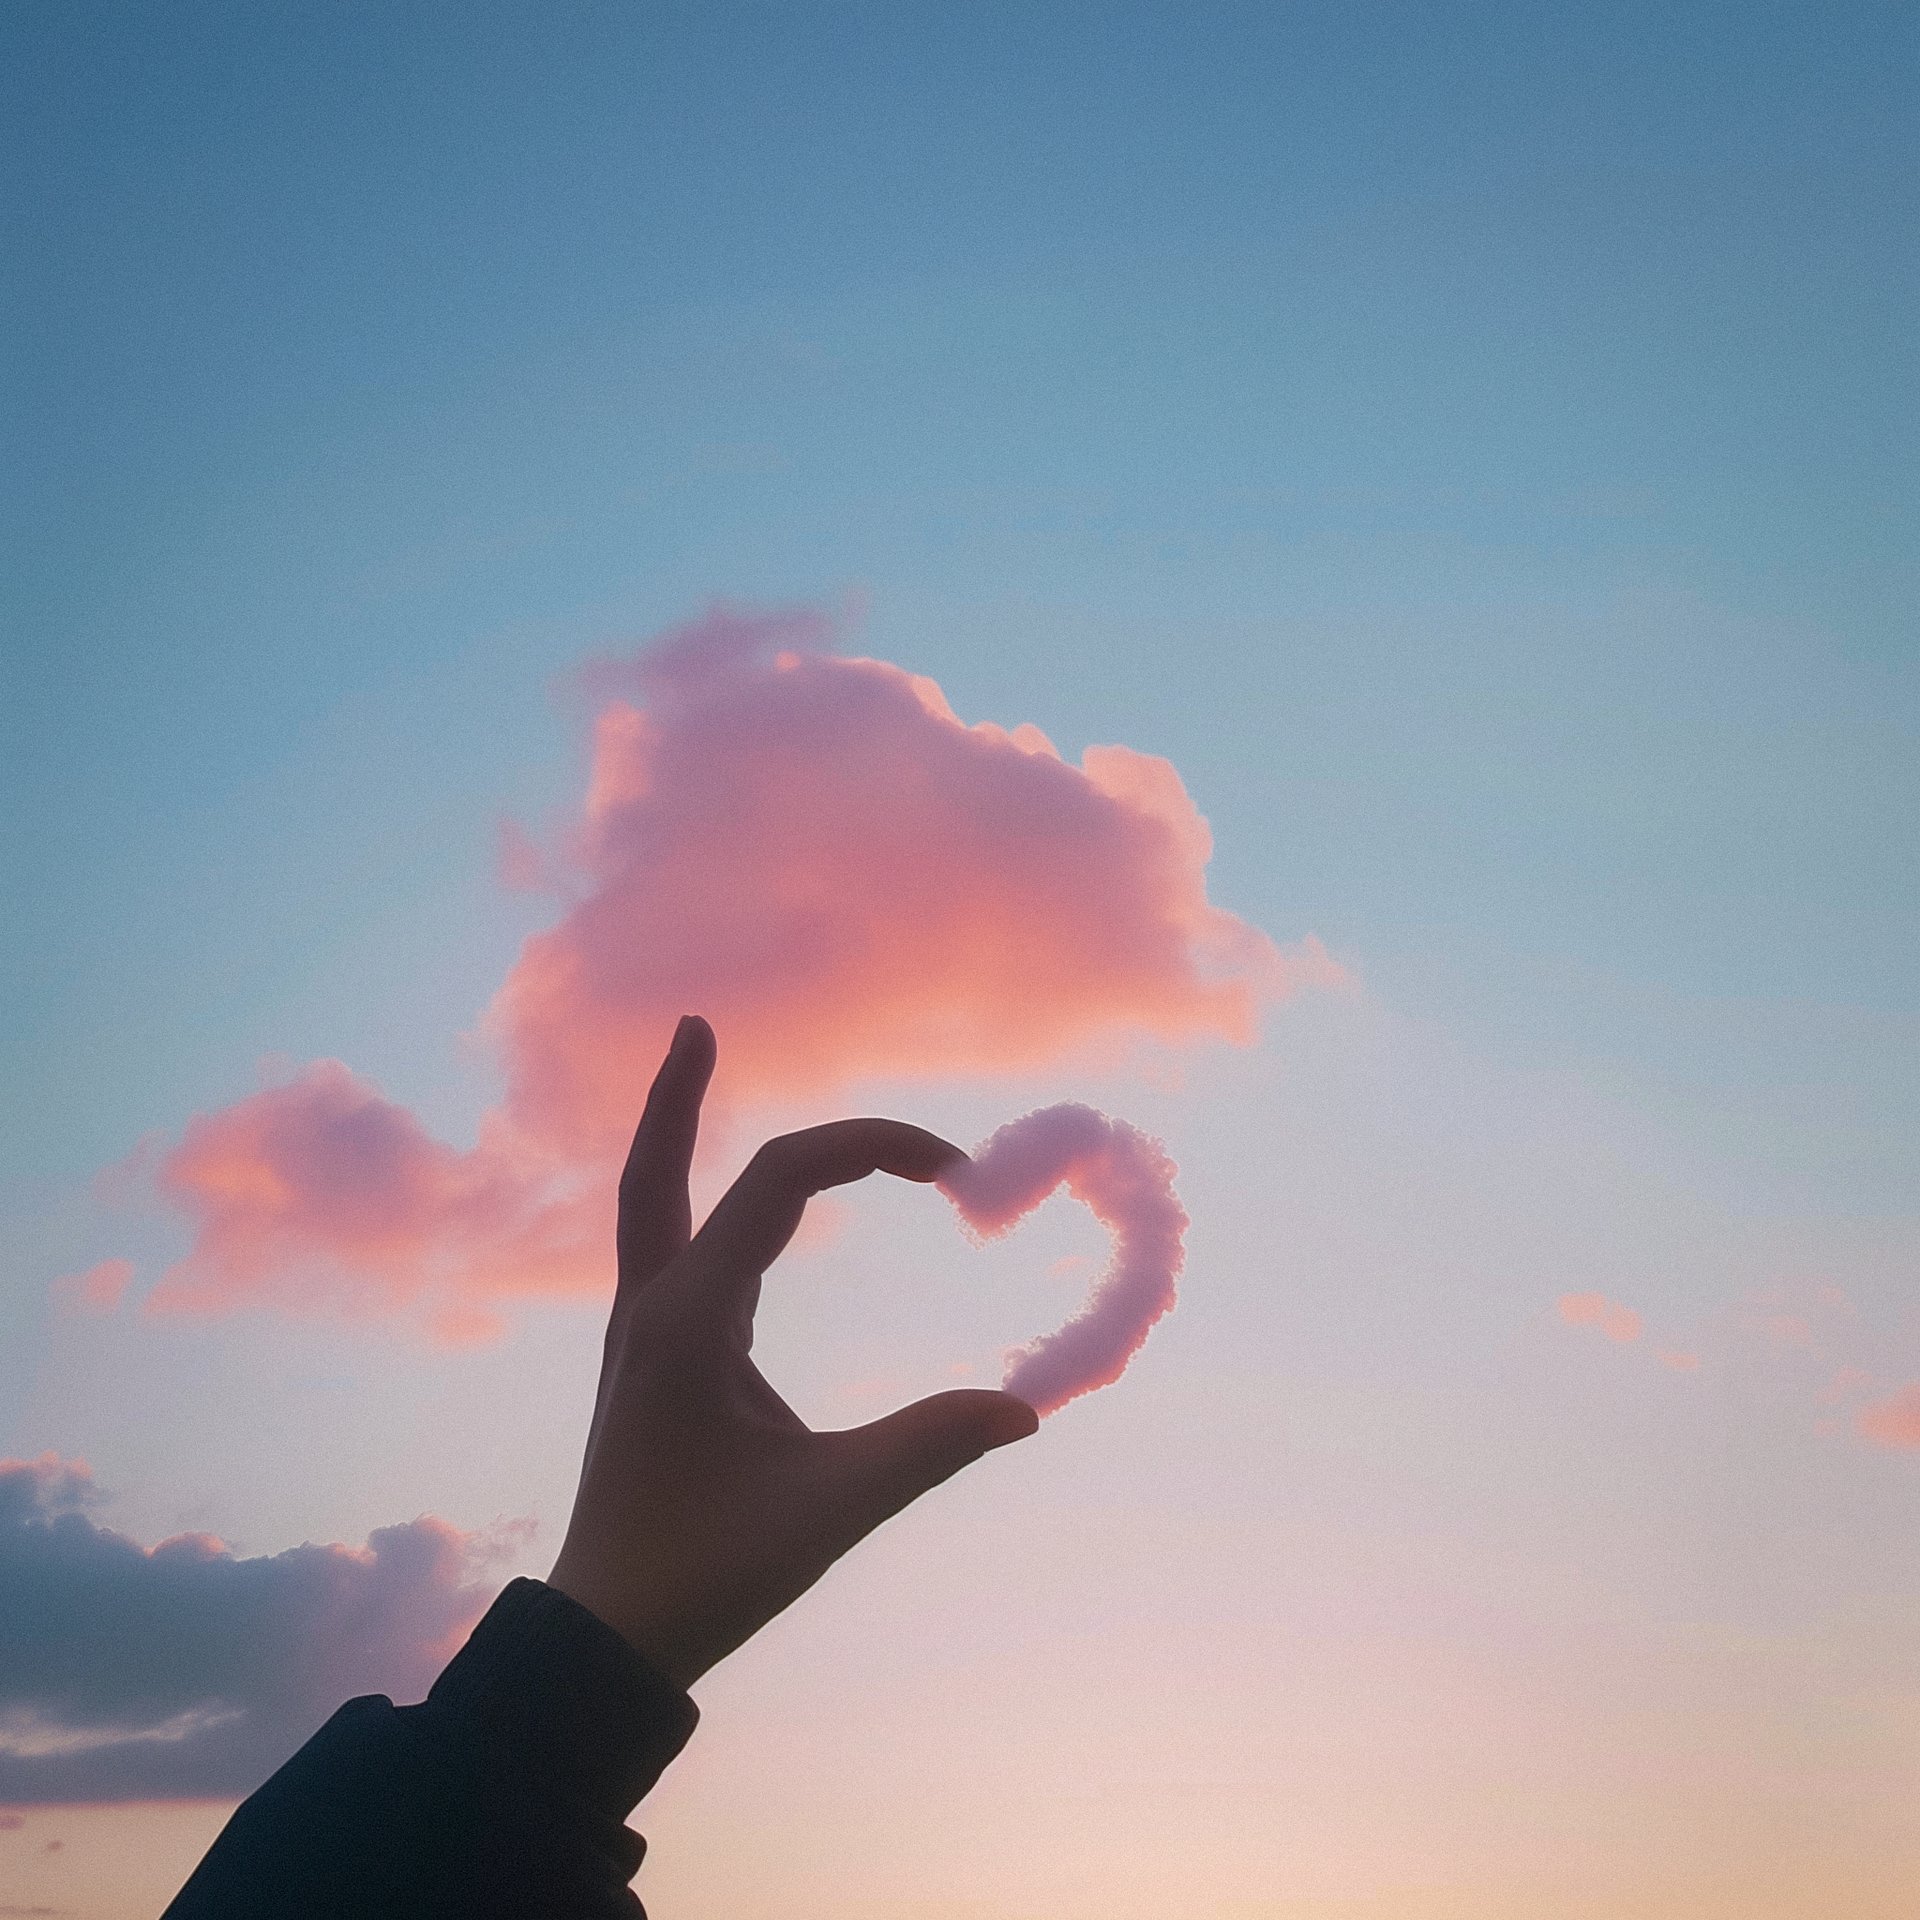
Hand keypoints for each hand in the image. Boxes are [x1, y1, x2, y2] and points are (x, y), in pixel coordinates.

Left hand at [547, 1016, 1039, 1686]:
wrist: (605, 1639)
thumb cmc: (707, 1574)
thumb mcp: (829, 1511)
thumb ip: (928, 1447)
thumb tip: (1026, 1410)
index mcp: (687, 1319)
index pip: (781, 1181)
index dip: (870, 1148)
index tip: (953, 1170)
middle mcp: (652, 1307)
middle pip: (656, 1167)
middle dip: (680, 1092)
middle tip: (694, 1020)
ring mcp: (641, 1332)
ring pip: (651, 1202)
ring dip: (677, 1134)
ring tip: (694, 1066)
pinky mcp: (649, 1360)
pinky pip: (670, 1249)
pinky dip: (699, 1201)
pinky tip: (737, 1210)